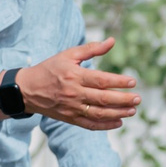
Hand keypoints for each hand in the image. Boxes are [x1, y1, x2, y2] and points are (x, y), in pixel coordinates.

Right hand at [16, 38, 141, 130]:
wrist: (27, 90)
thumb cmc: (50, 69)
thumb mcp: (68, 55)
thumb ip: (91, 49)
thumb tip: (112, 41)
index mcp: (74, 76)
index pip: (101, 80)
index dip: (119, 82)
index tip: (133, 82)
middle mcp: (74, 93)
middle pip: (103, 99)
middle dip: (123, 100)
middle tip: (138, 99)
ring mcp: (72, 108)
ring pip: (99, 114)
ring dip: (118, 113)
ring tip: (133, 111)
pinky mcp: (70, 119)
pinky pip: (90, 124)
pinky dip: (105, 126)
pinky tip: (119, 122)